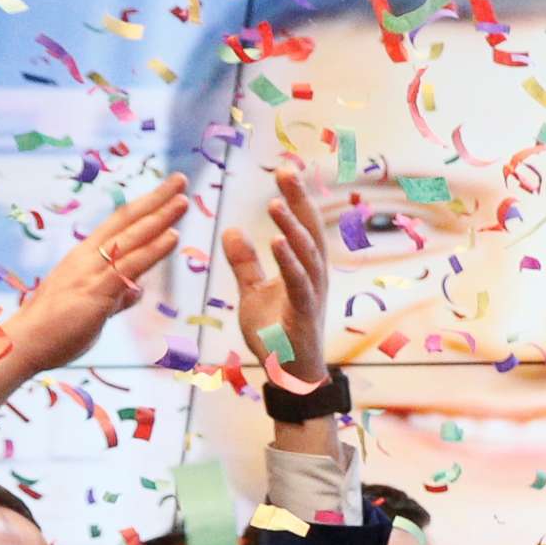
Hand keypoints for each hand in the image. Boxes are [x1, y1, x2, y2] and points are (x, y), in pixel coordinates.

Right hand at [1, 176, 190, 376]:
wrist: (24, 344)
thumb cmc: (55, 328)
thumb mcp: (92, 306)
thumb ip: (116, 295)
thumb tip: (135, 290)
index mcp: (85, 256)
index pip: (119, 224)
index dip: (144, 206)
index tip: (166, 190)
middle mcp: (88, 257)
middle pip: (127, 221)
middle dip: (156, 199)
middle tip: (181, 179)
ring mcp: (92, 272)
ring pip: (131, 239)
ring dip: (160, 218)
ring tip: (183, 201)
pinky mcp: (97, 291)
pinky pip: (129, 266)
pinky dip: (152, 250)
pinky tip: (172, 237)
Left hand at [222, 168, 330, 385]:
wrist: (289, 376)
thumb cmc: (276, 334)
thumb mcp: (253, 292)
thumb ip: (245, 262)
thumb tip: (232, 230)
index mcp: (303, 268)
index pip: (301, 226)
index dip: (295, 197)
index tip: (286, 168)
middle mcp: (314, 277)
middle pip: (310, 231)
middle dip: (300, 201)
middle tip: (287, 170)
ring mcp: (312, 295)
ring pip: (306, 254)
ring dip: (293, 227)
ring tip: (276, 202)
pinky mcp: (304, 314)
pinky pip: (298, 283)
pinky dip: (289, 261)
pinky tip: (277, 241)